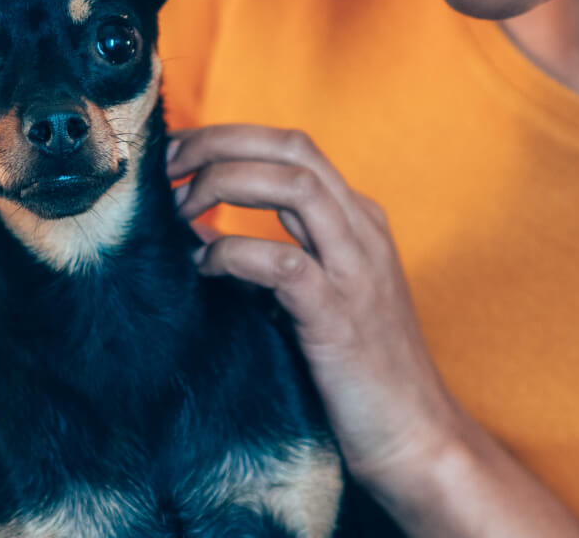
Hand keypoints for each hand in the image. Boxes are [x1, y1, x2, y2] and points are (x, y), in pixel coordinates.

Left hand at [168, 125, 468, 491]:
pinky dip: (234, 253)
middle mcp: (362, 231)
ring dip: (226, 183)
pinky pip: (282, 262)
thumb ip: (265, 257)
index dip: (228, 138)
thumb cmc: (355, 373)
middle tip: (164, 166)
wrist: (414, 440)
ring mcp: (355, 271)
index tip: (175, 155)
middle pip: (292, 148)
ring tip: (180, 209)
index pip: (292, 147)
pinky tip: (203, 269)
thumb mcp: (311, 297)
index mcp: (357, 221)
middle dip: (220, 143)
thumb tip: (193, 228)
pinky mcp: (339, 317)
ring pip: (295, 185)